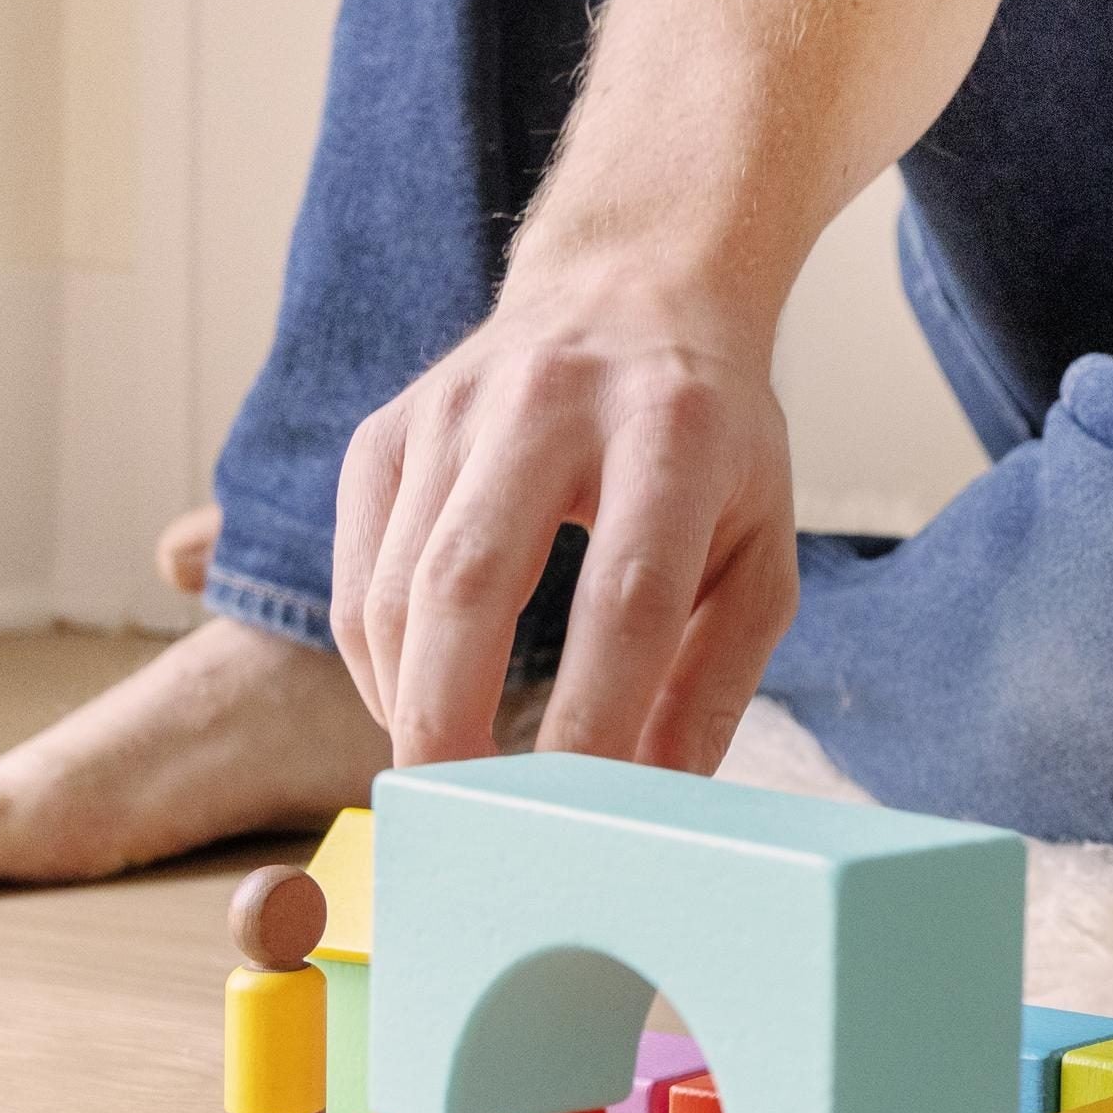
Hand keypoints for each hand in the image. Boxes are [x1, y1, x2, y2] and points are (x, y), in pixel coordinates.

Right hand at [332, 248, 799, 773]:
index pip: (624, 597)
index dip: (594, 714)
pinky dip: (374, 661)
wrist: (631, 289)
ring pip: (394, 586)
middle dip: (451, 721)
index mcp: (673, 432)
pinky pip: (354, 571)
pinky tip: (416, 700)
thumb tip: (652, 804)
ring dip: (407, 703)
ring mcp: (452, 409)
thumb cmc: (710, 445)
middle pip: (471, 583)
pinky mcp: (387, 428)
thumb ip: (713, 679)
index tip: (576, 811)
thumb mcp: (758, 548)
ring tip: (445, 774)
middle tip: (459, 822)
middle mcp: (552, 403)